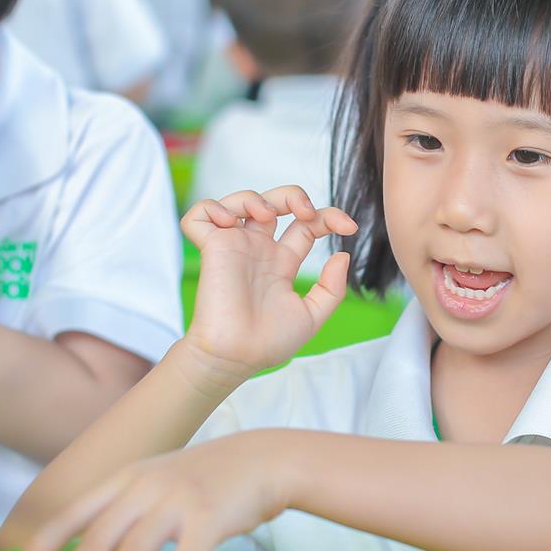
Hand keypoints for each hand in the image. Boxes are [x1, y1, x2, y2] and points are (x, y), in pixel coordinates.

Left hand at [6, 431, 291, 550]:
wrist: (264, 459)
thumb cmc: (208, 478)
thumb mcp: (157, 480)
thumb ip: (127, 508)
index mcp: (126, 479)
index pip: (71, 514)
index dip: (40, 547)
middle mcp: (144, 487)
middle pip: (95, 541)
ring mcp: (177, 502)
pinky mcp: (209, 520)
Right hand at [179, 187, 356, 378]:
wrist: (237, 356)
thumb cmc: (269, 343)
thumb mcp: (313, 315)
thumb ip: (332, 287)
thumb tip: (343, 254)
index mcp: (282, 263)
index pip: (306, 225)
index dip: (329, 217)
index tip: (350, 227)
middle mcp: (259, 250)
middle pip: (275, 202)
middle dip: (293, 195)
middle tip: (305, 212)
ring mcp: (234, 246)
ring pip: (239, 200)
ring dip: (255, 197)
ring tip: (265, 215)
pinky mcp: (211, 248)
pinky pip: (199, 214)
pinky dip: (212, 207)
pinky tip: (228, 222)